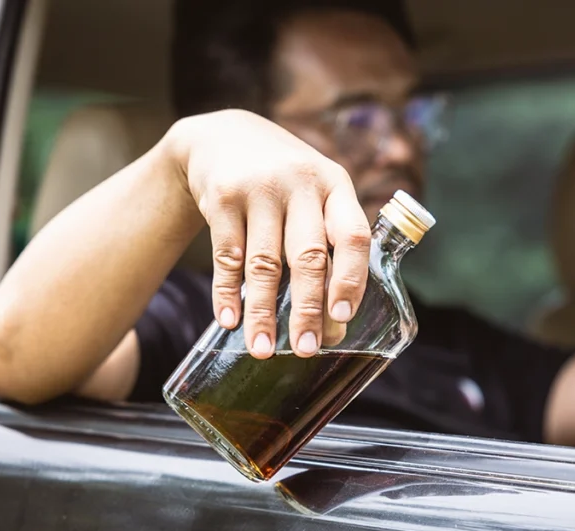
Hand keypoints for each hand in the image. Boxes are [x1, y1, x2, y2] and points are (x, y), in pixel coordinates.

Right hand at [165, 110, 370, 358]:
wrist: (222, 137)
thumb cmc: (284, 183)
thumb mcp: (317, 194)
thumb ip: (330, 244)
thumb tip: (335, 322)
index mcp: (335, 186)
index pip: (353, 235)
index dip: (350, 278)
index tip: (343, 317)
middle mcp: (300, 184)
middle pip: (308, 257)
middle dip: (307, 310)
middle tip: (306, 349)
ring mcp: (259, 189)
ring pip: (264, 264)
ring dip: (262, 312)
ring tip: (263, 349)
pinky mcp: (221, 197)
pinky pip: (227, 256)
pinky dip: (227, 293)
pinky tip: (230, 321)